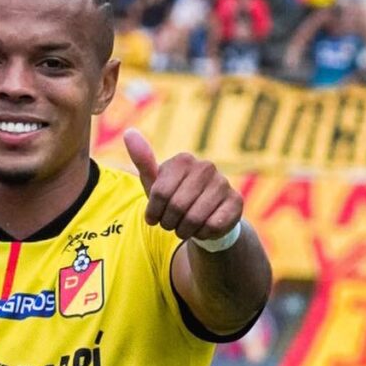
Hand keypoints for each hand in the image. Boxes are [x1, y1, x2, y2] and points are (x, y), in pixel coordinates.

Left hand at [124, 128, 242, 240]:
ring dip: (184, 230)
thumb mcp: (155, 183)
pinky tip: (203, 227)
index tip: (154, 217)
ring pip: (194, 218)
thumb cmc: (173, 198)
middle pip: (176, 206)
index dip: (153, 212)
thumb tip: (129, 131)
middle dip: (169, 222)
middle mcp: (206, 166)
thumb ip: (142, 160)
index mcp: (183, 160)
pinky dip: (202, 233)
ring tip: (185, 226)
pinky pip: (212, 226)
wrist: (204, 217)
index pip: (160, 193)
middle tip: (171, 223)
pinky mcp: (236, 201)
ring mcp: (223, 182)